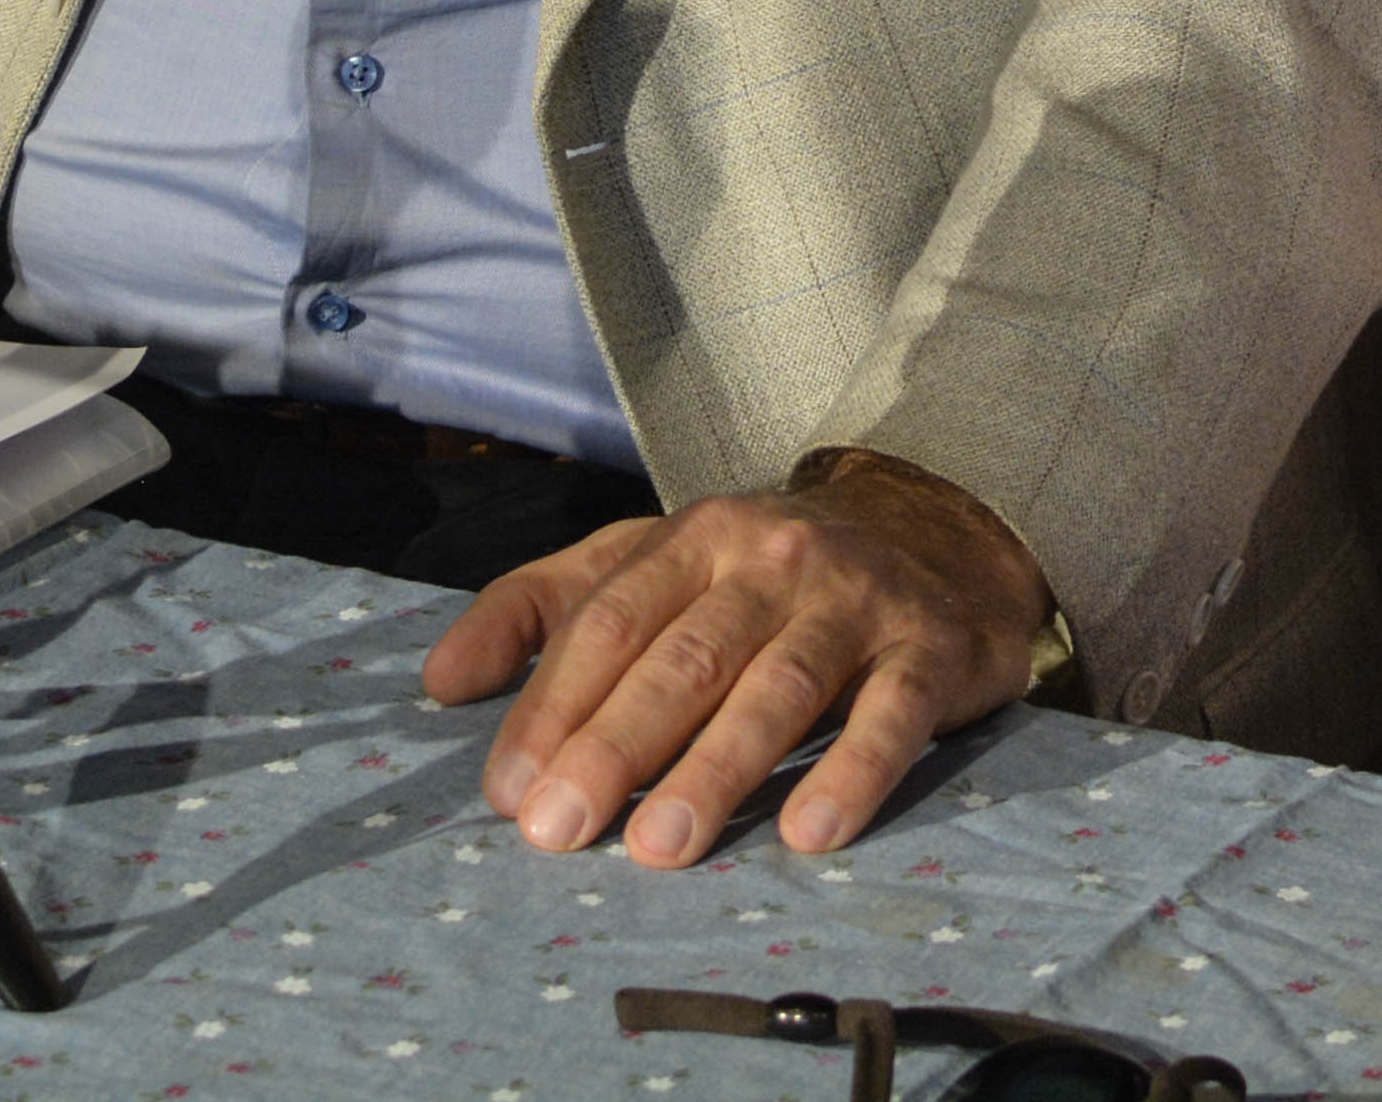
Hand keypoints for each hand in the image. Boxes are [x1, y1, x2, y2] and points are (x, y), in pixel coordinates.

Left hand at [422, 446, 1053, 866]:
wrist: (940, 534)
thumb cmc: (767, 573)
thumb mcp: (653, 564)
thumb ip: (543, 610)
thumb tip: (441, 681)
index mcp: (694, 536)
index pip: (608, 619)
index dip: (553, 704)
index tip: (509, 791)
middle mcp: (772, 558)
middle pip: (684, 656)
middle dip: (615, 745)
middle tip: (560, 830)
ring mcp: (856, 600)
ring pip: (779, 686)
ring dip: (716, 768)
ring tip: (661, 846)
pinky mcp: (930, 649)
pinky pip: (893, 714)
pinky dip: (852, 771)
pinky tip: (810, 833)